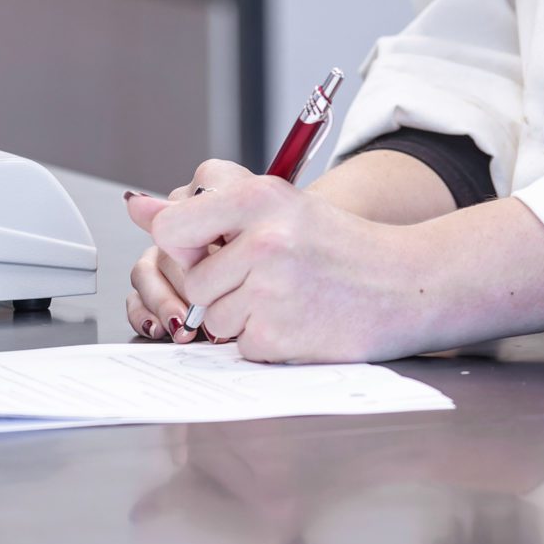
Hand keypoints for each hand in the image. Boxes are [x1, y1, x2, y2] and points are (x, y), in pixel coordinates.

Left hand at [126, 163, 432, 363]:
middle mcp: (265, 240)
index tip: (213, 247)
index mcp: (262, 197)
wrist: (406, 284)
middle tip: (269, 275)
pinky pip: (239, 346)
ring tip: (289, 297)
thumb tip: (137, 208)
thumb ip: (206, 208)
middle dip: (220, 286)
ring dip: (242, 316)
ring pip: (212, 318)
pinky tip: (299, 320)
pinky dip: (264, 340)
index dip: (186, 245)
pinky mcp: (278, 336)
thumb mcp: (280, 207)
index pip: (172, 228)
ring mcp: (272, 291)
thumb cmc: (339, 246)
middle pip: (192, 282)